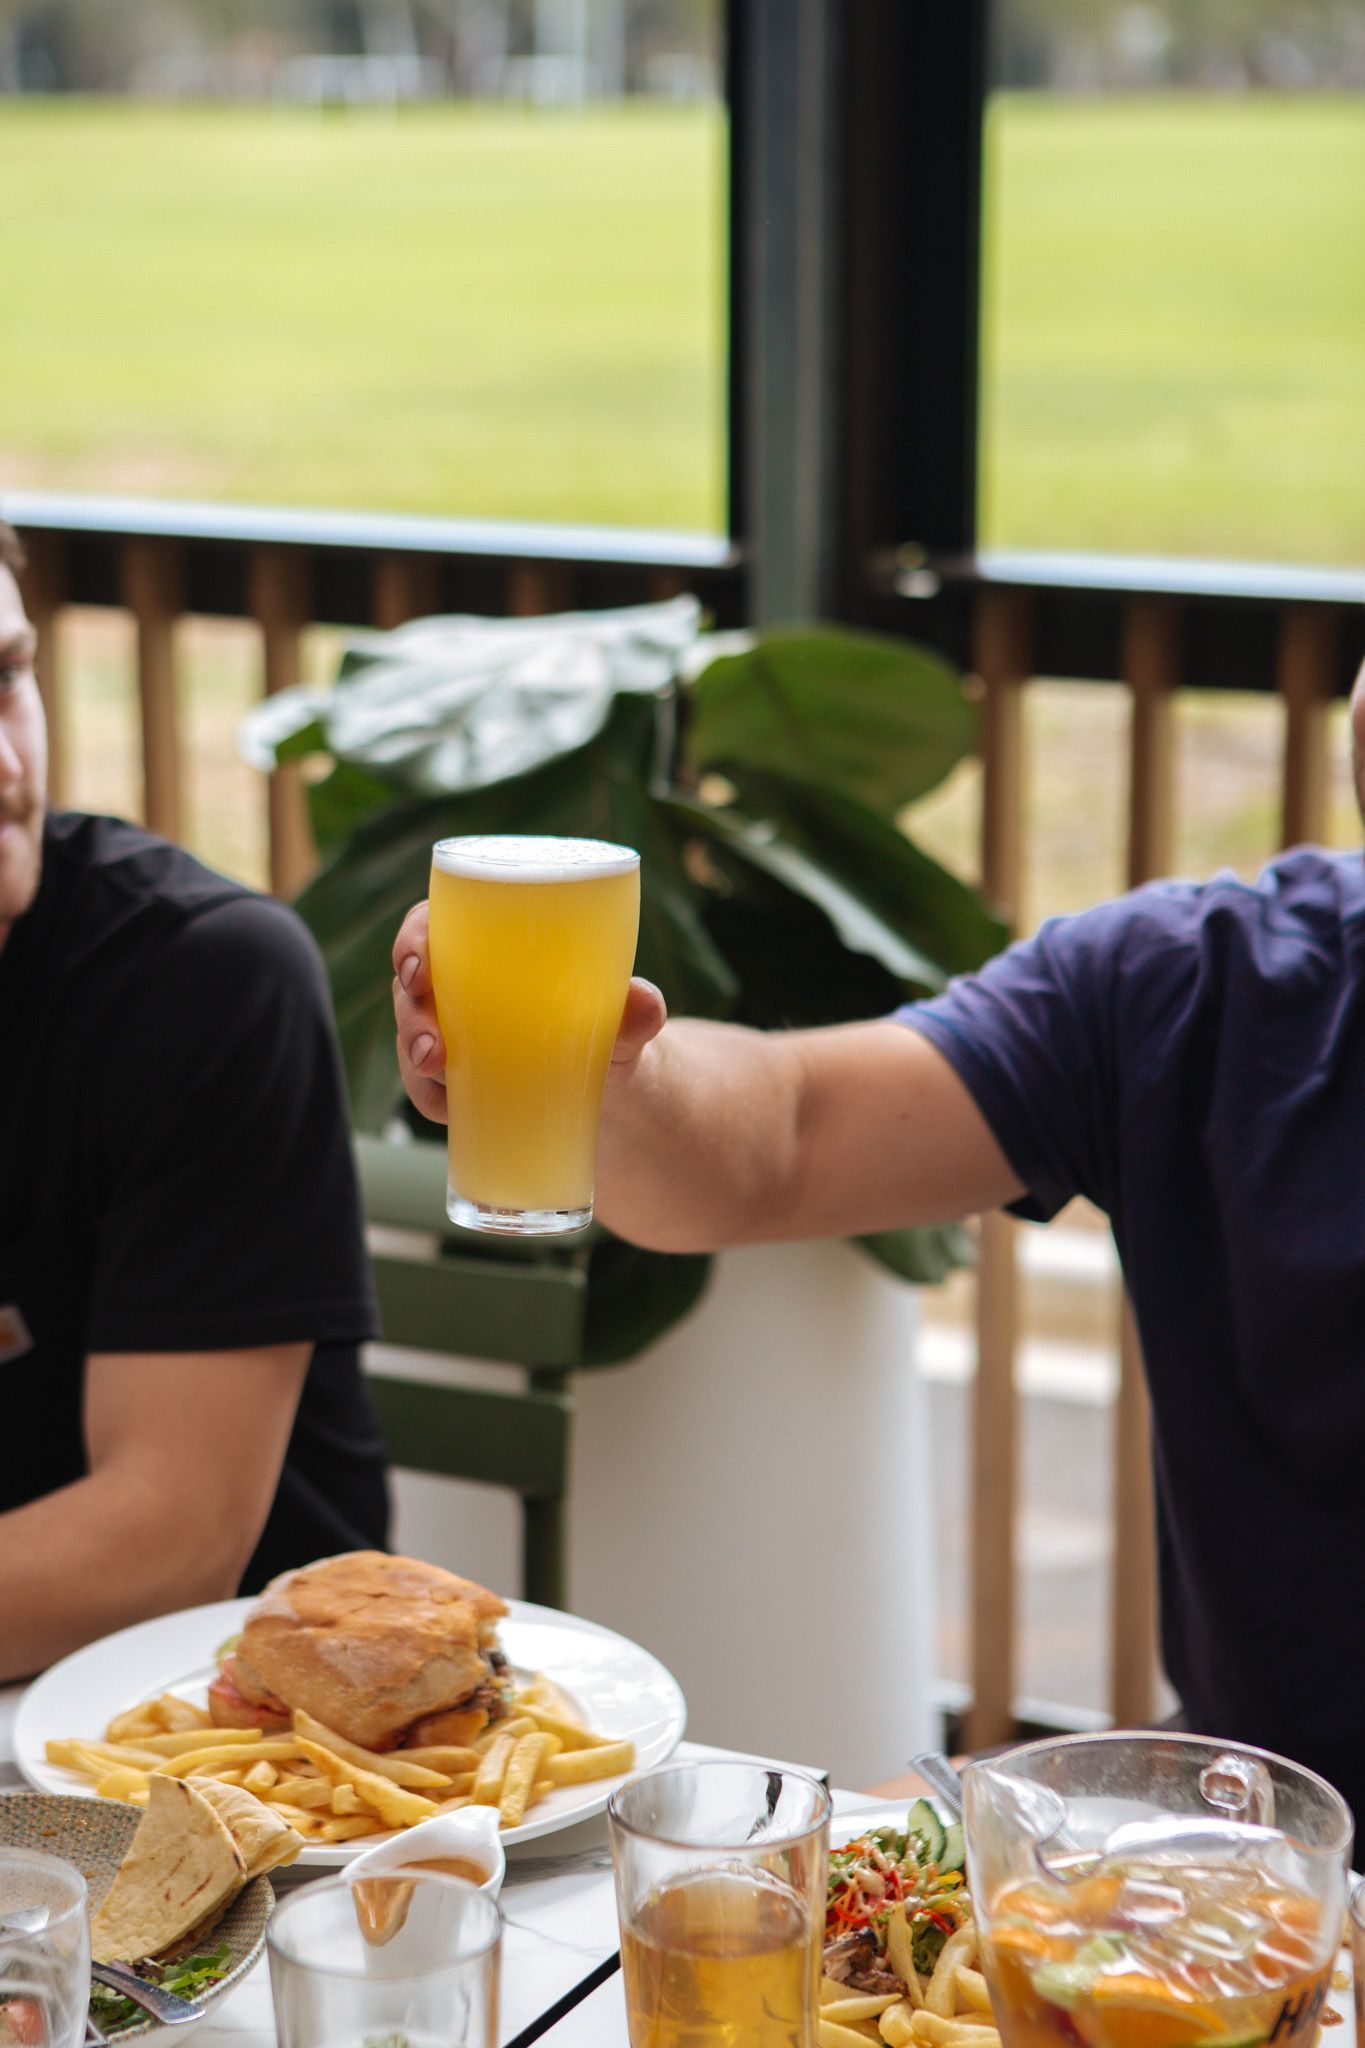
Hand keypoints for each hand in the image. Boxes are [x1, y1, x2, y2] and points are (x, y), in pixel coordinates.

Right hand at [392, 900, 668, 1125]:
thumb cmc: (610, 1030)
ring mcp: (454, 1029)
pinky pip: (426, 1084)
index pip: (432, 924)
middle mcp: (463, 980)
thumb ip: (636, 1012)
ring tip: (439, 1075)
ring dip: (412, 1056)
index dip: (411, 941)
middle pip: (412, 985)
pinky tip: (448, 1111)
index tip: (418, 970)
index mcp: (492, 942)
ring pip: (411, 1034)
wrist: (613, 1088)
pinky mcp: (457, 1073)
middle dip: (411, 1015)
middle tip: (433, 1048)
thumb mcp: (624, 1022)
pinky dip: (431, 1097)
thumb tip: (646, 1003)